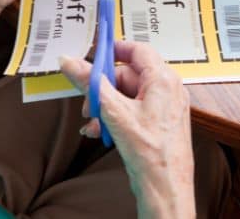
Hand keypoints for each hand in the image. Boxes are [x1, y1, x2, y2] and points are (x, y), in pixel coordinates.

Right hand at [60, 40, 195, 218]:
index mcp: (163, 79)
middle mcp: (168, 90)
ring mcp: (164, 107)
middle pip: (128, 74)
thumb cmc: (152, 153)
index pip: (137, 49)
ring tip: (92, 121)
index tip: (93, 54)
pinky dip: (115, 117)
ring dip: (105, 106)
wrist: (165, 189)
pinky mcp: (159, 123)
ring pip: (127, 95)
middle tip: (87, 99)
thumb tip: (71, 62)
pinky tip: (99, 131)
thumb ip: (90, 82)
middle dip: (103, 87)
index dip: (114, 49)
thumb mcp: (113, 111)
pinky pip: (133, 110)